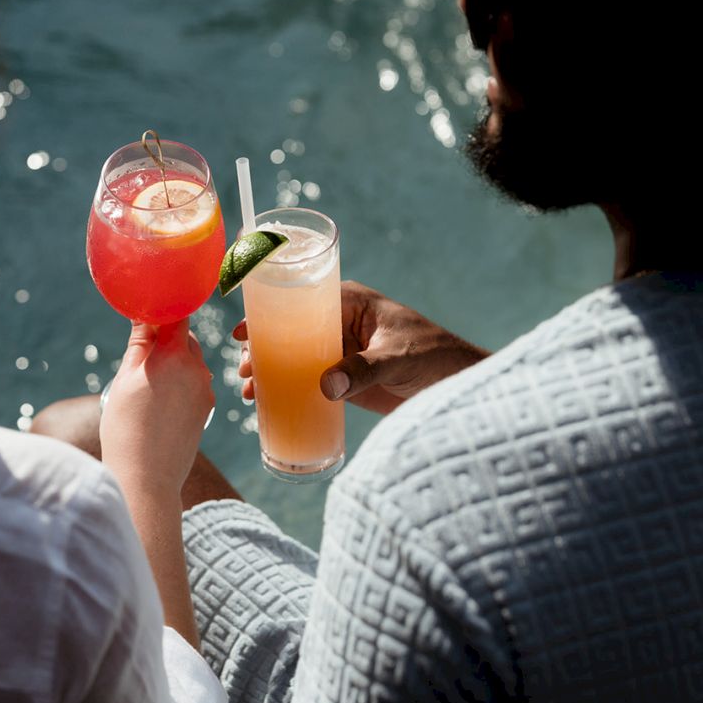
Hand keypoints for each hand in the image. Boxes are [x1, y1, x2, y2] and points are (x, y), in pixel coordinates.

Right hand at [100, 319, 214, 498]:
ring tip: (148, 386)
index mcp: (174, 355)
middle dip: (166, 340)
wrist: (145, 477)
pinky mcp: (206, 409)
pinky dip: (180, 384)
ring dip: (174, 363)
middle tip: (140, 355)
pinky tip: (160, 403)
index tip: (147, 315)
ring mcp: (205, 390)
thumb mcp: (125, 378)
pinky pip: (195, 383)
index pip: (177, 316)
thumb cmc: (126, 426)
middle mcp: (196, 369)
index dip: (162, 312)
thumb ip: (140, 344)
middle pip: (185, 338)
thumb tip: (144, 316)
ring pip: (191, 362)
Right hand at [233, 280, 487, 414]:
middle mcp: (338, 323)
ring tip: (249, 392)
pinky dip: (285, 389)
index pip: (300, 299)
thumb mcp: (398, 358)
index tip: (243, 331)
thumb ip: (364, 370)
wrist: (459, 389)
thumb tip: (324, 386)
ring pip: (291, 356)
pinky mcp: (342, 378)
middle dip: (261, 348)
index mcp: (351, 302)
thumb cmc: (436, 358)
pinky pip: (305, 380)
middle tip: (244, 371)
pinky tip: (265, 403)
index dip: (267, 312)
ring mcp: (338, 352)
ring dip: (267, 371)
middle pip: (288, 329)